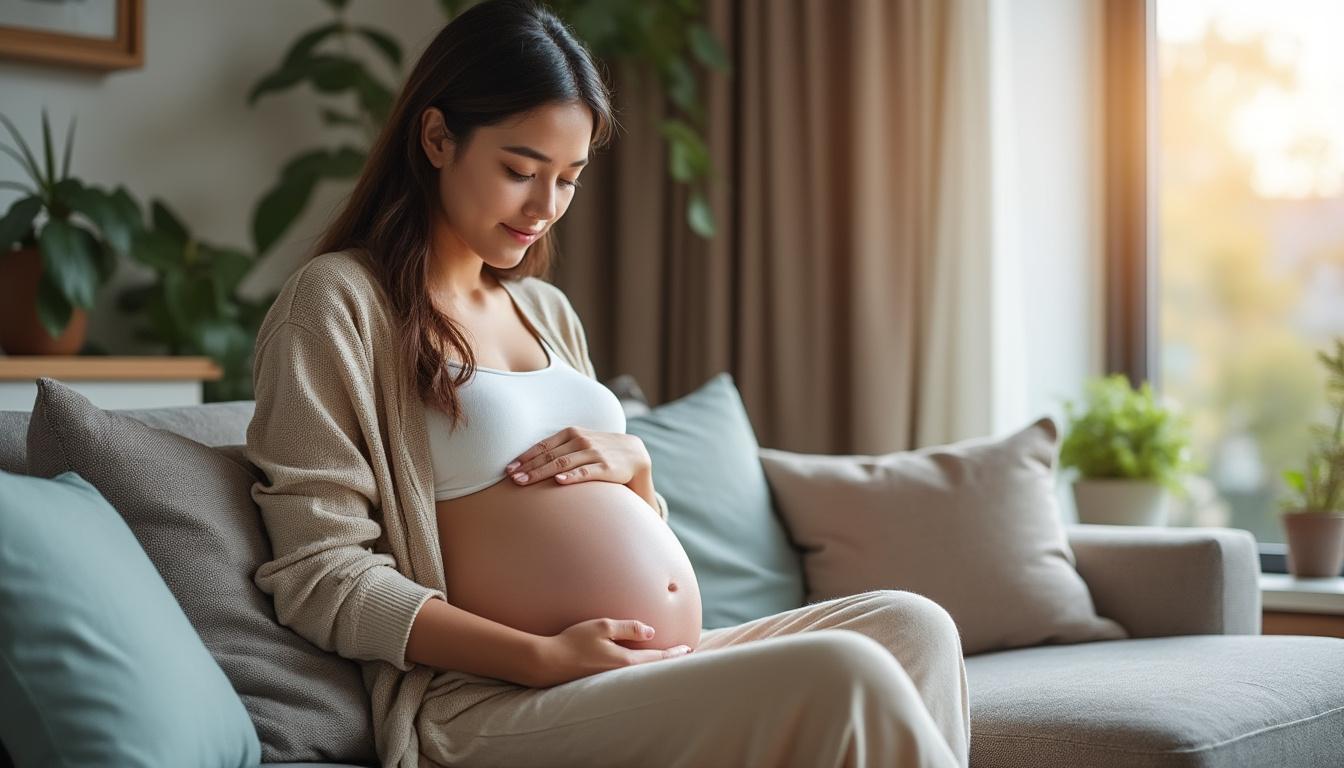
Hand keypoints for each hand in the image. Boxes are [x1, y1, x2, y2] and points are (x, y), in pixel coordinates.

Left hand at [505, 427, 649, 486]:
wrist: (635, 454)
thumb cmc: (600, 451)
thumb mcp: (580, 444)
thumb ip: (559, 448)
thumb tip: (529, 462)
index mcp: (572, 433)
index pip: (543, 445)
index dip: (525, 457)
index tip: (509, 468)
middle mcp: (581, 440)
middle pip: (549, 455)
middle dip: (528, 467)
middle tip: (512, 478)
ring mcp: (594, 453)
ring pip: (562, 463)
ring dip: (541, 472)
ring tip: (524, 482)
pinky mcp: (607, 467)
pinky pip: (586, 472)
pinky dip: (572, 476)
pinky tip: (559, 481)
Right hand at [525, 618, 692, 687]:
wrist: (548, 663)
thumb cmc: (573, 642)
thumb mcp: (602, 627)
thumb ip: (628, 628)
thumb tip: (651, 631)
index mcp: (625, 661)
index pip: (658, 658)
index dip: (675, 653)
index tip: (689, 649)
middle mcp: (621, 674)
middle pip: (652, 669)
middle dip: (669, 662)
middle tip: (685, 655)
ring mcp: (611, 680)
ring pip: (641, 672)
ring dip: (655, 666)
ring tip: (667, 660)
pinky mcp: (601, 681)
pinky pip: (628, 674)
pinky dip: (640, 669)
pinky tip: (639, 665)